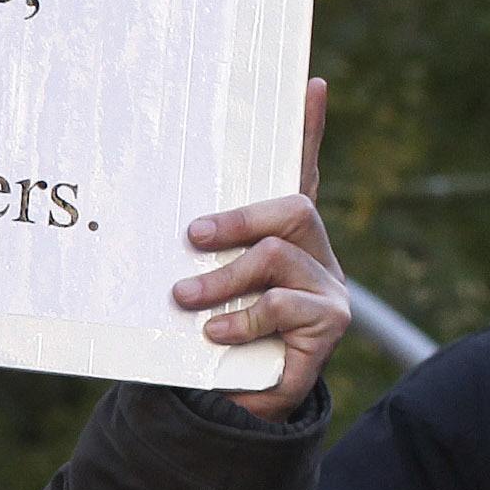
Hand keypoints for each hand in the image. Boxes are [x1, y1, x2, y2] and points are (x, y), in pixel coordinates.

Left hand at [177, 80, 350, 416]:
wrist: (232, 406)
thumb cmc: (211, 337)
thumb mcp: (197, 288)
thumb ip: (193, 255)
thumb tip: (160, 224)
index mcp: (284, 236)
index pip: (300, 172)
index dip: (307, 130)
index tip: (309, 83)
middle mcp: (314, 254)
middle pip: (293, 208)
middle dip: (237, 219)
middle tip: (191, 237)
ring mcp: (328, 287)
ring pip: (278, 255)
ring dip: (224, 277)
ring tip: (186, 299)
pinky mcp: (329, 324)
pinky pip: (285, 303)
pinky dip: (242, 317)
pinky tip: (215, 334)